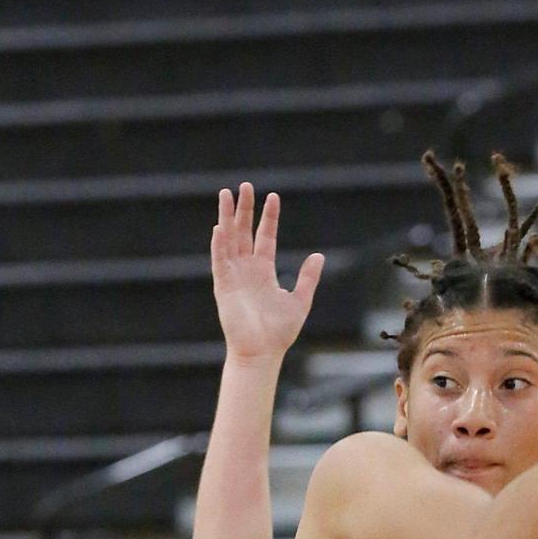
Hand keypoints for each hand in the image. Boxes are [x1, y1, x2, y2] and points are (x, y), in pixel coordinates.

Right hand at [211, 183, 323, 362]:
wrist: (262, 352)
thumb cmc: (279, 333)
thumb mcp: (300, 301)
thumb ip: (308, 278)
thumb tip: (318, 256)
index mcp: (264, 272)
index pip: (265, 237)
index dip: (268, 218)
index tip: (273, 197)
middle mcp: (247, 270)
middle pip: (244, 232)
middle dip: (245, 210)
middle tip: (246, 186)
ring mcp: (233, 276)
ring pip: (229, 240)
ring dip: (227, 218)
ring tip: (227, 194)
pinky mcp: (223, 286)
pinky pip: (219, 260)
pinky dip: (219, 244)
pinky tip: (220, 227)